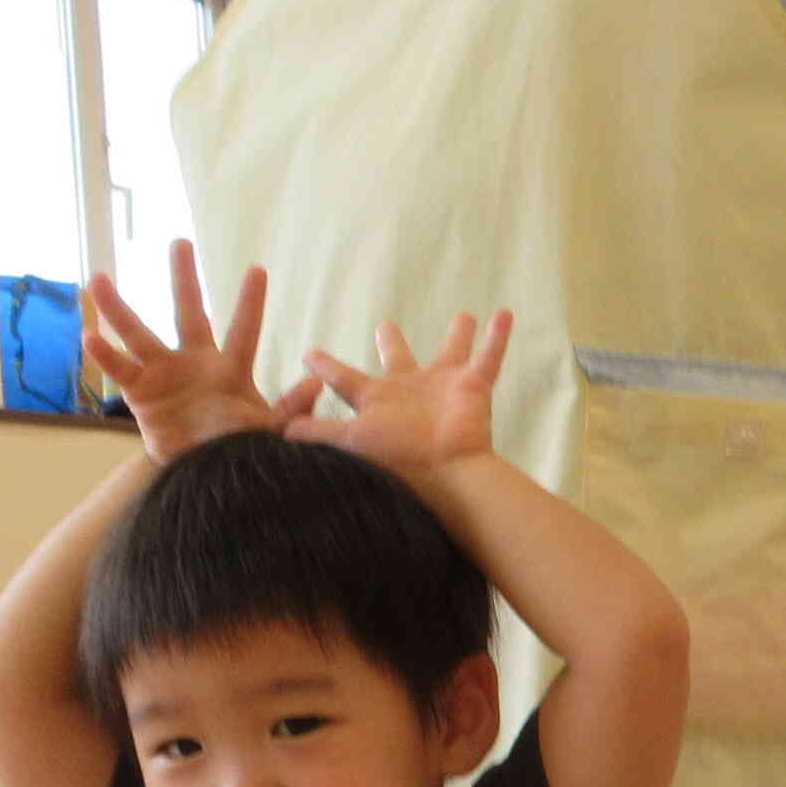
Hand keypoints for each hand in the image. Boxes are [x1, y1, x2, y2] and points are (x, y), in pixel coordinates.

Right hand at [82, 242, 317, 462]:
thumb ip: (290, 410)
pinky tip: (90, 337)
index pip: (244, 331)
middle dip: (185, 279)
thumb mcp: (268, 433)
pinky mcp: (140, 393)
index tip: (258, 270)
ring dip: (119, 308)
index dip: (250, 303)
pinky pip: (121, 371)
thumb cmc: (235, 449)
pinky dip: (106, 356)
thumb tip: (315, 383)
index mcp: (230, 370)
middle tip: (180, 242)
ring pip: (140, 334)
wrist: (201, 475)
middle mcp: (194, 363)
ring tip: (98, 278)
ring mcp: (163, 374)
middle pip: (189, 313)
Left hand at [295, 311, 515, 478]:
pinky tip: (505, 314)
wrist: (446, 472)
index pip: (344, 380)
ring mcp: (443, 389)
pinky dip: (498, 339)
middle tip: (386, 324)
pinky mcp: (473, 389)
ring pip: (452, 353)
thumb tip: (280, 433)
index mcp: (377, 401)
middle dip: (393, 342)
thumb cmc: (397, 459)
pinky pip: (489, 358)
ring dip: (459, 335)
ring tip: (465, 315)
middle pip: (399, 360)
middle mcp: (409, 391)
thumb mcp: (349, 442)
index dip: (326, 366)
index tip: (308, 353)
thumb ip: (318, 433)